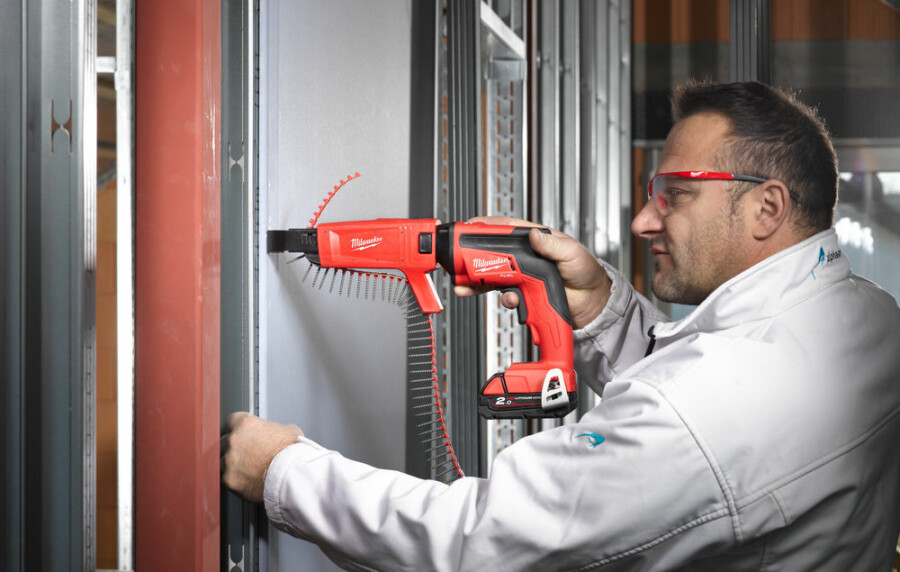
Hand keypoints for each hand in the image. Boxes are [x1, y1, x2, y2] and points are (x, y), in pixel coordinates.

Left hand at [221, 412, 302, 502]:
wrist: (292, 475)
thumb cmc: (292, 454)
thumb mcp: (289, 431)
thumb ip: (275, 429)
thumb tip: (275, 433)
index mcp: (246, 425)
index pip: (232, 420)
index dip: (239, 428)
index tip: (243, 434)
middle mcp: (233, 440)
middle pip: (224, 441)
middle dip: (234, 447)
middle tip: (248, 454)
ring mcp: (229, 461)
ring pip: (223, 462)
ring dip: (233, 465)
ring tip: (249, 470)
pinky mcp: (229, 480)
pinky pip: (228, 479)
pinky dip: (237, 481)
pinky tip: (249, 482)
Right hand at [455, 216, 611, 328]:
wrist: (591, 303)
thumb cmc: (586, 271)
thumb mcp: (571, 253)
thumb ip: (552, 244)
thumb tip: (535, 234)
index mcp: (534, 239)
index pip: (504, 229)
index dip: (484, 227)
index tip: (468, 228)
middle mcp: (524, 256)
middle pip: (491, 254)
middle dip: (471, 258)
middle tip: (457, 262)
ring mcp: (521, 275)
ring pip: (492, 276)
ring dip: (477, 282)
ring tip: (466, 286)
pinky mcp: (523, 294)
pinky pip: (505, 296)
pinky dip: (503, 299)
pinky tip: (510, 300)